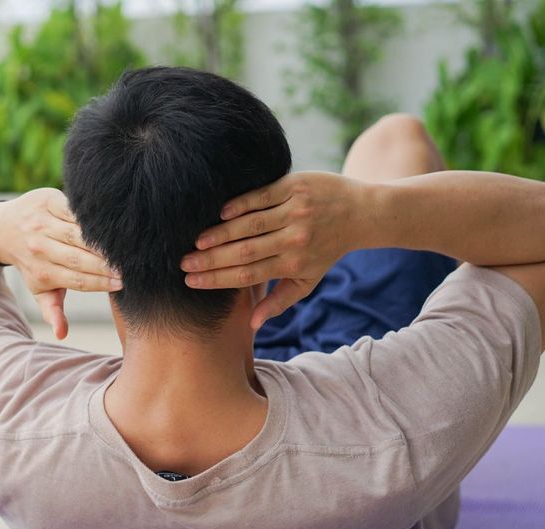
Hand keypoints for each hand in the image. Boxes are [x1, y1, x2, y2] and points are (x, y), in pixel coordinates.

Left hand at [0, 188, 121, 338]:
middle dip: (106, 264)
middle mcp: (40, 249)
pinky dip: (91, 217)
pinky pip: (74, 210)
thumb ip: (52, 310)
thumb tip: (61, 334)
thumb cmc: (31, 262)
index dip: (102, 283)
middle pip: (79, 259)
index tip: (123, 284)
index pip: (78, 280)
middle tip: (130, 266)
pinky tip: (109, 224)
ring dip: (101, 241)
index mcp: (42, 273)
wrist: (4, 229)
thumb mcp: (38, 288)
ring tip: (124, 247)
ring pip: (78, 234)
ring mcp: (43, 224)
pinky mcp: (48, 202)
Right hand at [180, 172, 367, 328]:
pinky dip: (239, 205)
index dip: (217, 279)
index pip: (248, 275)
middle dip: (210, 260)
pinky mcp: (295, 187)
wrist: (362, 212)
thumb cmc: (327, 250)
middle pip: (245, 252)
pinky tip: (219, 214)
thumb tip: (252, 325)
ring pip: (250, 225)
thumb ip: (280, 301)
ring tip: (196, 242)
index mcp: (294, 265)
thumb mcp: (308, 281)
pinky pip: (261, 197)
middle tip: (183, 264)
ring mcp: (295, 212)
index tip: (190, 281)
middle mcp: (295, 240)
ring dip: (220, 234)